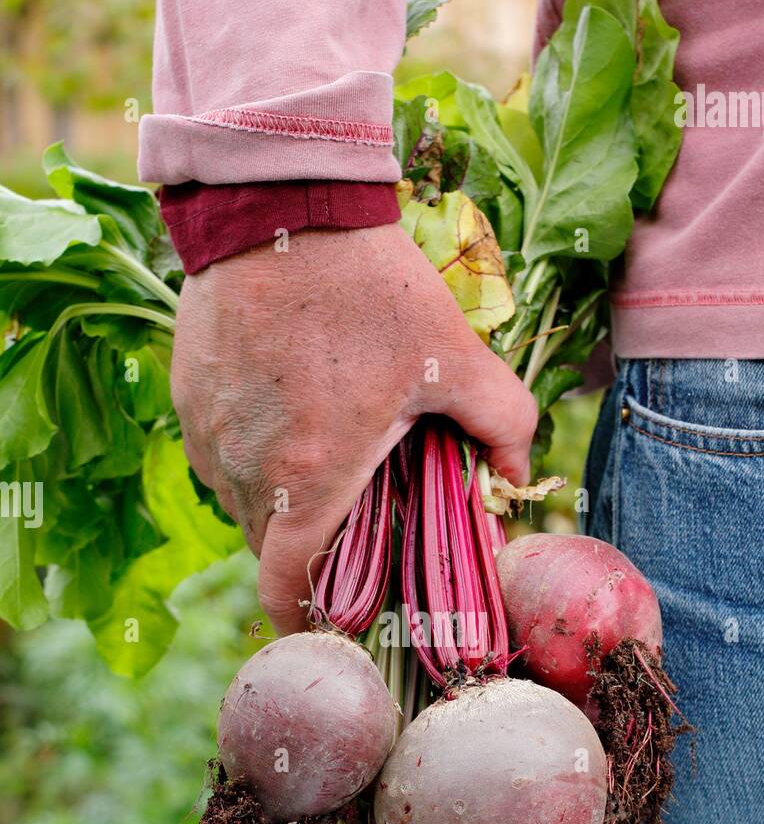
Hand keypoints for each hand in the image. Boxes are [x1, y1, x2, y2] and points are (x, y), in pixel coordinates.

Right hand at [171, 224, 537, 633]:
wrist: (279, 203)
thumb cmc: (370, 289)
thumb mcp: (455, 356)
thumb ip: (504, 421)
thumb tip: (516, 471)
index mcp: (308, 482)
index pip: (284, 592)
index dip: (306, 619)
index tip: (330, 619)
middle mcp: (245, 472)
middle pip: (270, 548)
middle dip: (309, 549)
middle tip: (353, 517)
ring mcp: (208, 435)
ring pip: (241, 501)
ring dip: (278, 499)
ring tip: (323, 452)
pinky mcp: (187, 397)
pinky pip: (218, 454)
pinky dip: (251, 454)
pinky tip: (287, 409)